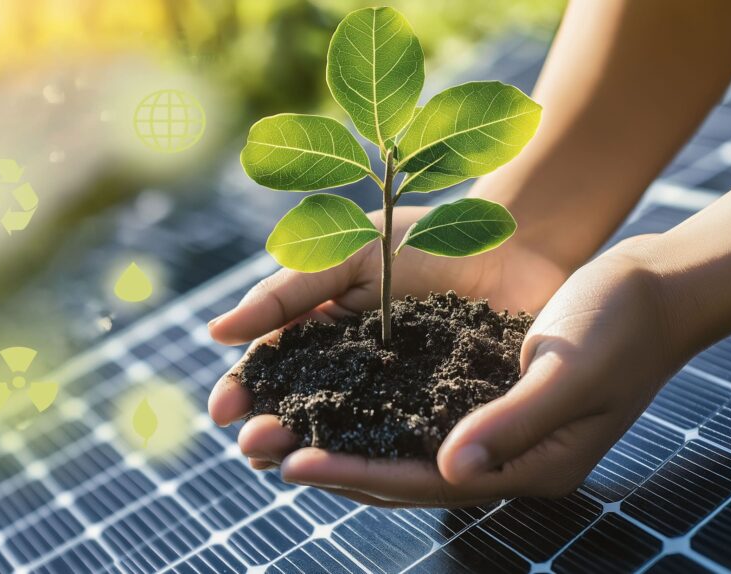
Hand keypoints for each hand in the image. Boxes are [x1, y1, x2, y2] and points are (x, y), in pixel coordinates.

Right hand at [207, 205, 568, 486]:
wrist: (514, 243)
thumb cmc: (424, 238)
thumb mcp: (345, 254)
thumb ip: (286, 293)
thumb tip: (216, 333)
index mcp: (321, 338)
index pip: (271, 373)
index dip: (245, 392)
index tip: (224, 410)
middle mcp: (353, 379)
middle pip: (303, 416)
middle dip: (273, 435)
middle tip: (257, 445)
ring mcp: (397, 405)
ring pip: (347, 441)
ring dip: (316, 458)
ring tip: (292, 466)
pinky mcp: (442, 422)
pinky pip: (407, 448)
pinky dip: (382, 462)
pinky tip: (360, 472)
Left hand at [241, 236, 683, 506]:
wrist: (649, 287)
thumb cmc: (620, 322)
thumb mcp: (570, 368)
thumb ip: (514, 421)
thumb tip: (449, 468)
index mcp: (528, 466)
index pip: (425, 480)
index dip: (358, 470)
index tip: (294, 460)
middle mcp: (501, 458)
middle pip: (399, 471)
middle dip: (329, 460)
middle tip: (259, 448)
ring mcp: (489, 430)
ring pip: (397, 446)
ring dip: (337, 436)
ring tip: (274, 430)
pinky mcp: (478, 397)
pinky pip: (410, 413)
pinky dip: (366, 409)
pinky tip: (325, 395)